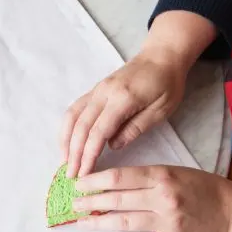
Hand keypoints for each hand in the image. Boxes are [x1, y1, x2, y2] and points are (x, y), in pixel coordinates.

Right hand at [60, 10, 217, 177]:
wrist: (161, 56)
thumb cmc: (166, 84)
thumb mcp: (161, 110)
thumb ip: (135, 128)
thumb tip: (113, 146)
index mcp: (122, 99)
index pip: (98, 131)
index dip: (88, 154)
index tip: (84, 173)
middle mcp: (103, 93)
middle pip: (81, 127)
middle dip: (74, 153)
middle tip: (71, 175)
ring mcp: (96, 90)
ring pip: (72, 117)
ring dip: (65, 141)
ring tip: (64, 161)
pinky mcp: (93, 91)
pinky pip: (74, 110)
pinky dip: (66, 128)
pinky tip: (66, 142)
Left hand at [72, 166, 231, 231]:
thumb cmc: (201, 187)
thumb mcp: (174, 171)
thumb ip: (145, 176)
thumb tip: (109, 182)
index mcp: (161, 176)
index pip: (119, 177)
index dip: (94, 181)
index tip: (78, 183)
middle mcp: (163, 198)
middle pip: (117, 200)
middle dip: (90, 202)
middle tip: (73, 204)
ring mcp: (168, 221)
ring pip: (124, 222)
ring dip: (99, 223)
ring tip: (81, 223)